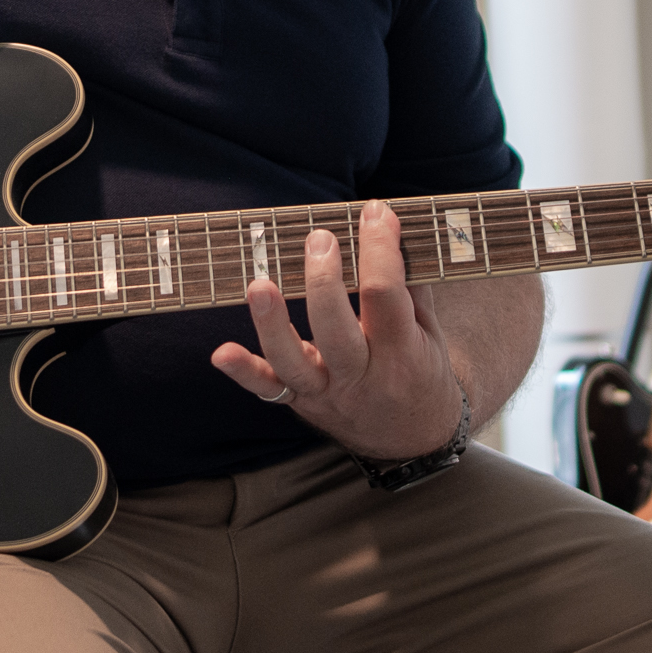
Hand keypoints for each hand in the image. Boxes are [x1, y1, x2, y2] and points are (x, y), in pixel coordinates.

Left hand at [209, 199, 464, 460]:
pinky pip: (268, 389)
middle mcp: (362, 376)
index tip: (375, 213)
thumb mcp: (430, 333)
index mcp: (402, 353)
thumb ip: (411, 288)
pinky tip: (221, 353)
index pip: (386, 295)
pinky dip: (243, 371)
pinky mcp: (302, 402)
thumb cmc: (421, 373)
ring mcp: (327, 392)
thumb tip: (391, 233)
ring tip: (259, 285)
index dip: (379, 250)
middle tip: (319, 238)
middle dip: (323, 281)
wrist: (413, 439)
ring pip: (294, 362)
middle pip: (335, 329)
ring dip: (272, 323)